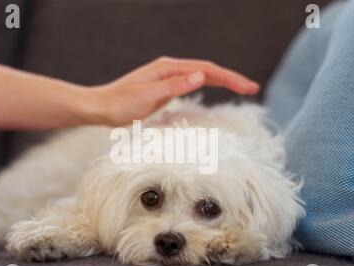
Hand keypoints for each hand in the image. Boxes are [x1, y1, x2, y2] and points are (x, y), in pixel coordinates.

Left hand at [84, 57, 259, 125]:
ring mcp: (168, 79)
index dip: (229, 78)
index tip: (248, 87)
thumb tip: (202, 76)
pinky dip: (208, 87)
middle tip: (252, 88)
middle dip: (231, 79)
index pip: (206, 70)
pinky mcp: (165, 89)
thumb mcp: (148, 96)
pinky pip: (192, 86)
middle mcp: (170, 70)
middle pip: (208, 71)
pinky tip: (215, 90)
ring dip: (222, 82)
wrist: (100, 108)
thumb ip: (175, 86)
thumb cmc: (119, 103)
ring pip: (202, 77)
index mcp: (168, 68)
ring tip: (241, 88)